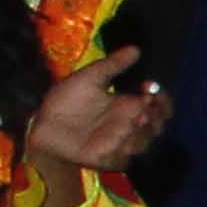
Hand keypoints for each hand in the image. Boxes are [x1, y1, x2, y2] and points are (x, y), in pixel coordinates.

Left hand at [25, 50, 167, 175]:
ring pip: (146, 141)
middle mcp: (129, 125)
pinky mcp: (111, 158)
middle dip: (156, 115)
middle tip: (143, 104)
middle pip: (159, 125)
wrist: (44, 125)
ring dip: (142, 131)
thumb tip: (136, 48)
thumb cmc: (66, 100)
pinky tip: (117, 138)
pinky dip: (126, 147)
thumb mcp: (90, 77)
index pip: (159, 106)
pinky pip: (128, 157)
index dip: (162, 98)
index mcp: (127, 105)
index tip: (150, 85)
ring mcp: (121, 143)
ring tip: (128, 121)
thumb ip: (113, 64)